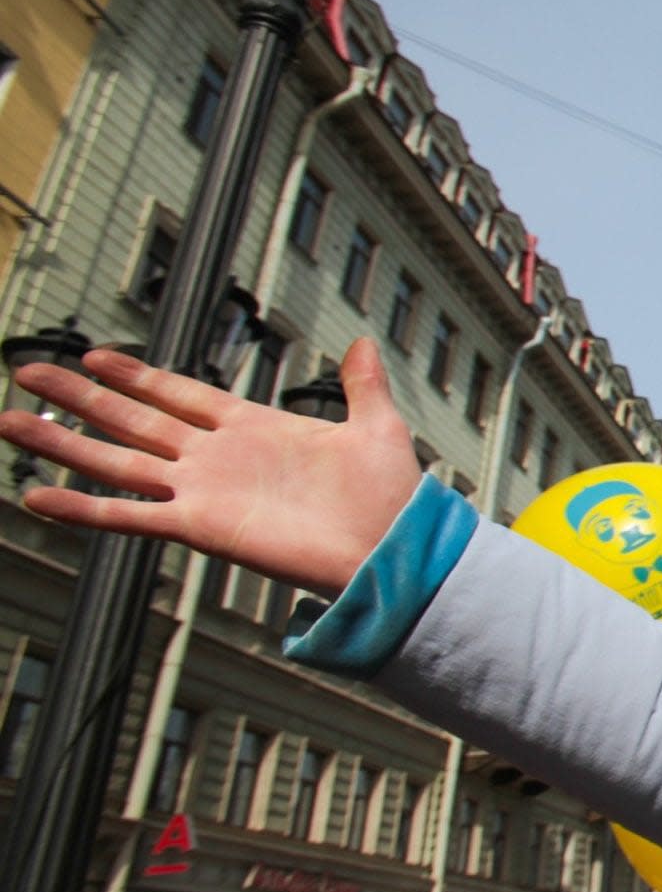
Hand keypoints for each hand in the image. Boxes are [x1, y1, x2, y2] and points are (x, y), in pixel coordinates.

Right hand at [0, 339, 419, 598]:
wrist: (393, 550)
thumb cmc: (388, 496)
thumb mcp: (377, 427)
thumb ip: (362, 385)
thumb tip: (363, 341)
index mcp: (251, 427)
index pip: (177, 393)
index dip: (134, 375)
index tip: (92, 356)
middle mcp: (216, 456)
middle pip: (132, 418)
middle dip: (79, 396)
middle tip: (26, 370)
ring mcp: (202, 490)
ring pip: (116, 460)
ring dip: (62, 442)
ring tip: (8, 419)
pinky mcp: (200, 525)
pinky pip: (131, 514)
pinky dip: (83, 507)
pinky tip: (37, 495)